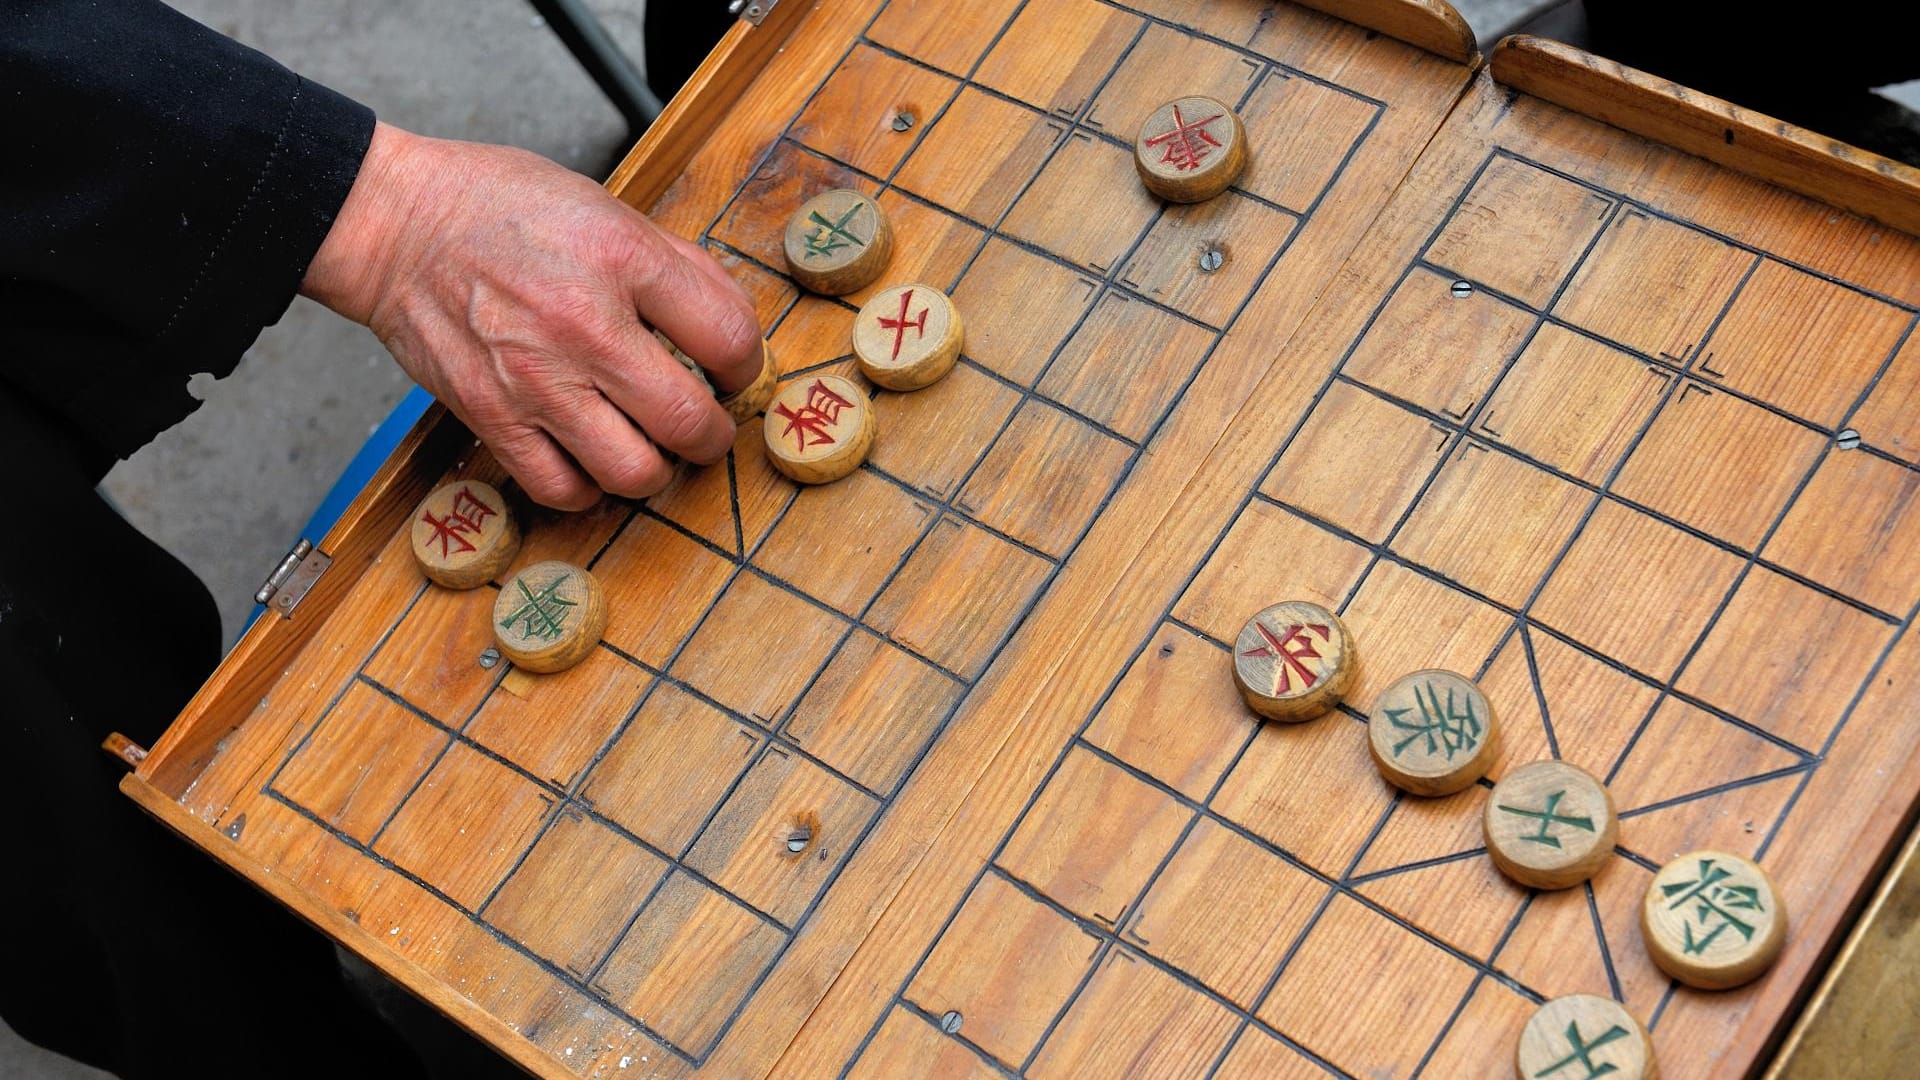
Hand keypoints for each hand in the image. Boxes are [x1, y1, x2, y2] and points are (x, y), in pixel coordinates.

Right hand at [301, 121, 762, 508]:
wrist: (396, 224)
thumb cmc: (500, 208)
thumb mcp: (606, 208)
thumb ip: (676, 266)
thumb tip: (730, 327)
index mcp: (622, 259)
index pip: (729, 339)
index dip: (746, 366)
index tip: (731, 371)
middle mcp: (583, 325)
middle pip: (688, 422)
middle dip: (711, 435)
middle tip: (703, 425)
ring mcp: (535, 379)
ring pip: (633, 472)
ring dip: (655, 469)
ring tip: (647, 445)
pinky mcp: (492, 416)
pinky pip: (562, 488)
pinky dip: (588, 487)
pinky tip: (590, 459)